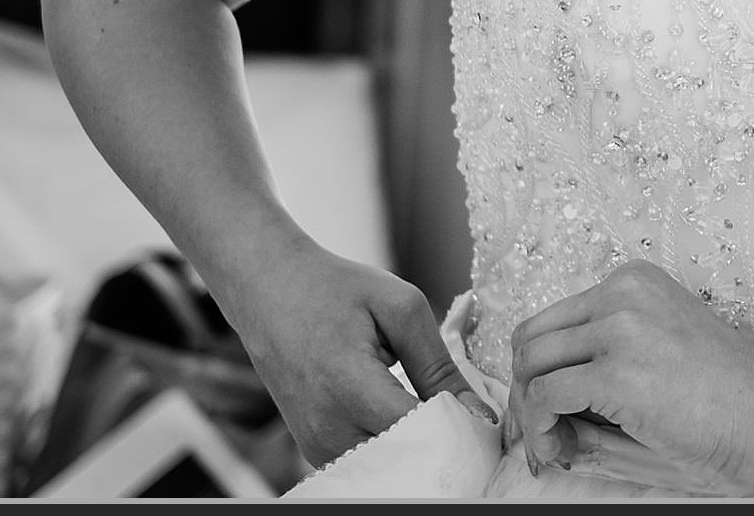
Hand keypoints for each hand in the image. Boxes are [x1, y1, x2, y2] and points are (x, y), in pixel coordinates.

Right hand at [211, 236, 494, 467]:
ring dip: (418, 446)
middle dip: (443, 442)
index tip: (485, 414)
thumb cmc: (336, 288)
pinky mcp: (312, 449)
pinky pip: (368, 460)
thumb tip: (477, 412)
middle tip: (466, 414)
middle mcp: (327, 428)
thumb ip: (438, 364)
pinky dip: (393, 444)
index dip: (460, 427)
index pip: (420, 433)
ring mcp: (315, 444)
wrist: (268, 288)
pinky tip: (408, 417)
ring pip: (388, 465)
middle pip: (406, 457)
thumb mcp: (400, 308)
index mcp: (349, 388)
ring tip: (435, 410)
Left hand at [507, 259, 753, 487]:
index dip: (541, 372)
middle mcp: (622, 292)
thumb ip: (597, 367)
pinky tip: (559, 447)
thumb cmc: (727, 395)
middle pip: (531, 339)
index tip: (553, 413)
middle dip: (526, 391)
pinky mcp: (616, 370)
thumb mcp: (654, 359)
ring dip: (530, 413)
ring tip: (556, 444)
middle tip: (546, 433)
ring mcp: (618, 327)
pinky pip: (544, 396)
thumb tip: (537, 404)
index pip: (554, 321)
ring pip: (529, 365)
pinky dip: (539, 428)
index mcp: (634, 282)